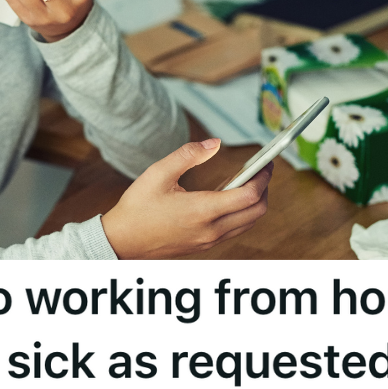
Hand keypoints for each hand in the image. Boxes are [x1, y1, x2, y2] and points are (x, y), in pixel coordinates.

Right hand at [100, 139, 271, 258]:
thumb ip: (188, 155)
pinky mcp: (204, 245)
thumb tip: (215, 143)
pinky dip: (242, 213)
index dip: (263, 178)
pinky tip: (229, 197)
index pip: (249, 196)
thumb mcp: (158, 173)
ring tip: (248, 180)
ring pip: (248, 223)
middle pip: (256, 211)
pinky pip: (235, 230)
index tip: (266, 163)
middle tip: (262, 170)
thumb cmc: (137, 208)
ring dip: (255, 202)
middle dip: (265, 189)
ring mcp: (209, 240)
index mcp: (202, 211)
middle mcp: (210, 229)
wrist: (121, 242)